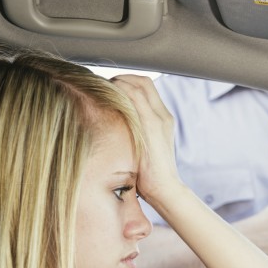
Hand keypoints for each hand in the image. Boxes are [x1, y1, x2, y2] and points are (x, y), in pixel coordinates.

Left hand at [110, 75, 182, 204]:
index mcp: (163, 120)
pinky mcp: (152, 125)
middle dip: (122, 79)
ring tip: (102, 90)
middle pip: (144, 82)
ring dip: (119, 83)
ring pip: (139, 86)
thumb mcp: (143, 150)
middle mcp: (163, 116)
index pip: (147, 88)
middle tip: (104, 86)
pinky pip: (135, 98)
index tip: (111, 88)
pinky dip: (121, 92)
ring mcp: (159, 119)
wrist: (165, 189)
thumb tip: (115, 135)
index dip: (128, 82)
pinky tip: (106, 97)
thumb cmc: (150, 176)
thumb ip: (135, 137)